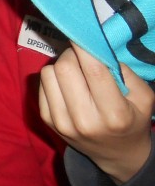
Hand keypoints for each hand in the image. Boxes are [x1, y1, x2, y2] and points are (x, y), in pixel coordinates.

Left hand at [39, 43, 154, 184]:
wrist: (116, 154)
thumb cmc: (132, 119)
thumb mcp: (143, 97)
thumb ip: (124, 71)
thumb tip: (95, 48)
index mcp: (114, 114)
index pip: (93, 70)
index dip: (84, 46)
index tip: (81, 32)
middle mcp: (84, 120)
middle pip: (65, 68)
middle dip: (72, 54)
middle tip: (81, 56)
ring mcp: (62, 122)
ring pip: (48, 73)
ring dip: (61, 66)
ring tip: (75, 72)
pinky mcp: (47, 121)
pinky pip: (41, 84)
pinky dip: (53, 78)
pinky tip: (67, 86)